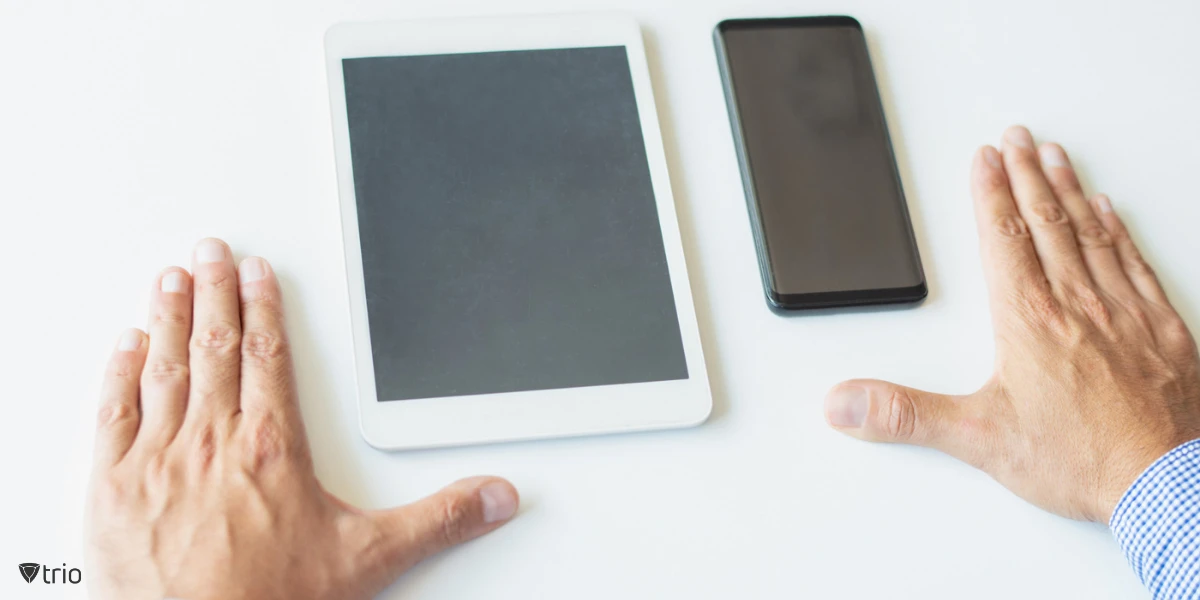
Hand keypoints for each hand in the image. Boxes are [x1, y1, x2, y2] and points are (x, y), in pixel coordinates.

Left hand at [86, 239, 518, 598]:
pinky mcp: (114, 488)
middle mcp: (213, 441)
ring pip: (165, 368)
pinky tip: (124, 346)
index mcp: (272, 447)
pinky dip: (119, 374)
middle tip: (211, 252)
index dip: (262, 307)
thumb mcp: (369, 559)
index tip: (258, 274)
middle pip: (215, 347)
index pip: (268, 356)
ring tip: (171, 279)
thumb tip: (492, 497)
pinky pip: (115, 414)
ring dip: (168, 318)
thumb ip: (437, 520)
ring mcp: (158, 460)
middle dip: (214, 292)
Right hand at [824, 126, 1199, 521]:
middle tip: (1017, 139)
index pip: (1004, 239)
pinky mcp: (1161, 328)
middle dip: (1026, 175)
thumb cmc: (1082, 460)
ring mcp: (1124, 311)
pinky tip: (1109, 212)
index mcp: (1029, 320)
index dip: (990, 193)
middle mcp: (1077, 304)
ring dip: (1069, 189)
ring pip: (1090, 233)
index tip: (984, 159)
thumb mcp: (979, 438)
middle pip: (1046, 222)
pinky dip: (1117, 230)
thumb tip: (846, 403)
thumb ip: (906, 414)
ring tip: (1056, 156)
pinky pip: (1134, 261)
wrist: (1167, 483)